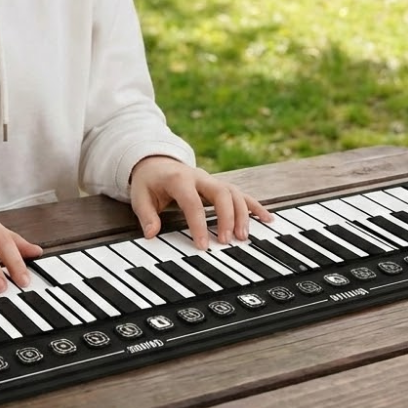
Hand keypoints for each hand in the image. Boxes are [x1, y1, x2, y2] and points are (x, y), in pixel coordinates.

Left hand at [129, 156, 272, 249]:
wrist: (156, 161)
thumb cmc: (149, 181)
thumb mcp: (140, 196)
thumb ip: (146, 215)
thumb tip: (151, 233)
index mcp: (179, 179)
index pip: (193, 202)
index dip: (199, 224)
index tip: (202, 245)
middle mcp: (199, 177)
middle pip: (221, 193)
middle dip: (227, 217)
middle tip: (226, 241)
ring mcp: (212, 180)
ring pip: (234, 193)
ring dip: (242, 214)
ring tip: (244, 237)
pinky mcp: (220, 185)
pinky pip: (241, 194)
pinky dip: (255, 206)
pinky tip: (267, 219)